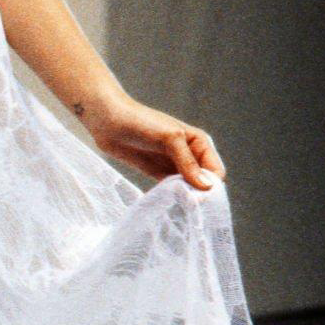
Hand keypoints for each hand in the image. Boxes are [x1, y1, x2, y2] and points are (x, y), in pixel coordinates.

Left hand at [81, 90, 225, 190]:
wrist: (109, 121)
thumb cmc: (141, 123)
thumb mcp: (170, 139)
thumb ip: (188, 163)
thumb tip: (207, 187)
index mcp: (199, 143)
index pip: (216, 171)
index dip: (211, 186)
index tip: (197, 198)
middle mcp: (190, 155)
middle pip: (203, 182)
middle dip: (198, 193)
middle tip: (185, 203)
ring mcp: (174, 165)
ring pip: (188, 187)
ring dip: (184, 197)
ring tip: (174, 203)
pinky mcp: (158, 173)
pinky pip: (171, 190)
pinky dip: (171, 196)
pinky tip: (165, 201)